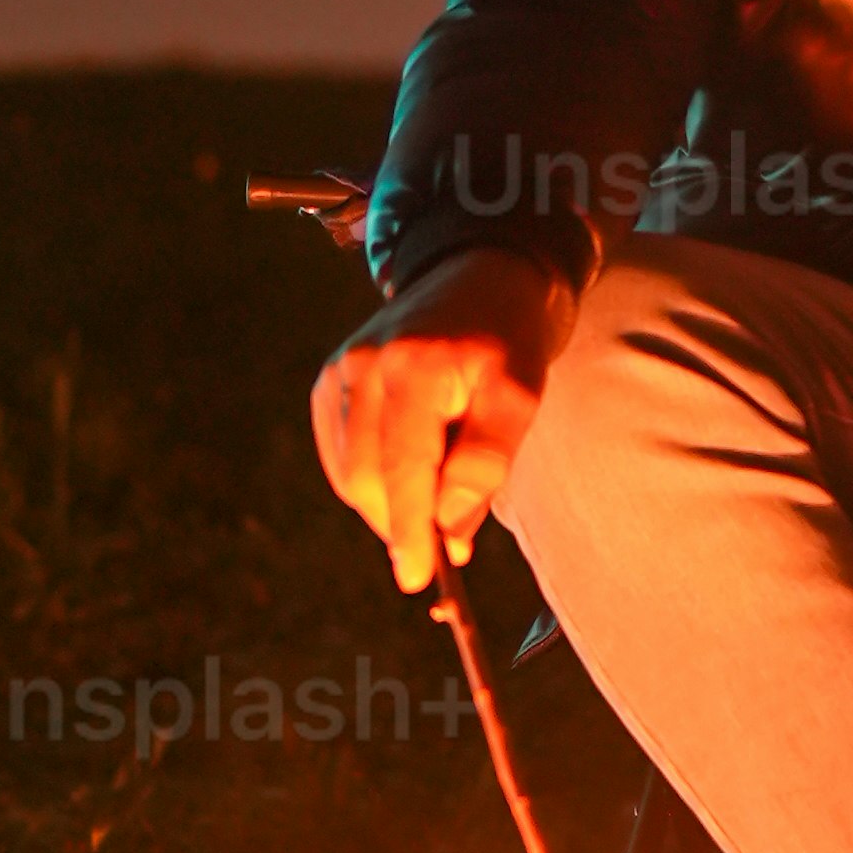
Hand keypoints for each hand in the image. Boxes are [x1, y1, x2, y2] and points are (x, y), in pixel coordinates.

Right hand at [310, 248, 569, 590]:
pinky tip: (404, 479)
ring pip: (348, 471)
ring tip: (432, 502)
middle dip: (399, 524)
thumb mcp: (520, 396)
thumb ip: (485, 462)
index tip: (417, 578)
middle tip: (438, 550)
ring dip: (386, 504)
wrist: (481, 274)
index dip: (410, 530)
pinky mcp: (332, 377)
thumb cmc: (508, 339)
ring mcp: (341, 369)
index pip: (404, 469)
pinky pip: (338, 452)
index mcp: (414, 366)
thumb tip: (448, 530)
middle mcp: (365, 364)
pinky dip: (366, 480)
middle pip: (366, 478)